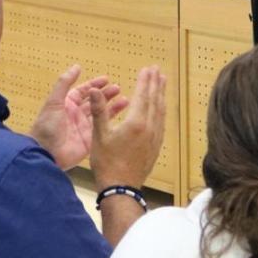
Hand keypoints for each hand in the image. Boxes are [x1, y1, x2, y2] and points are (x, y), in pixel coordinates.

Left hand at [28, 65, 125, 170]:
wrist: (46, 154)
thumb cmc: (46, 127)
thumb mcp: (54, 102)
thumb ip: (64, 83)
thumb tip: (76, 67)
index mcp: (67, 105)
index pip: (83, 91)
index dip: (94, 85)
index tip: (106, 79)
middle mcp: (76, 115)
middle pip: (94, 101)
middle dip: (106, 94)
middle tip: (118, 88)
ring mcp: (84, 127)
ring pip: (101, 113)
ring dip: (112, 106)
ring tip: (125, 100)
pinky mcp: (90, 139)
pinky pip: (103, 128)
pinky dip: (112, 121)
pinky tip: (122, 116)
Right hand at [89, 66, 166, 188]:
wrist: (121, 188)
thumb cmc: (107, 162)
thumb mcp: (99, 135)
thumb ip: (99, 111)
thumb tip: (94, 90)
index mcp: (136, 123)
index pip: (142, 96)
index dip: (145, 81)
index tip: (148, 68)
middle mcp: (149, 128)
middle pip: (155, 100)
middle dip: (156, 84)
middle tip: (158, 70)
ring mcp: (155, 138)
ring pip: (161, 111)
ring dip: (161, 95)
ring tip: (162, 83)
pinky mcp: (156, 146)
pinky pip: (161, 122)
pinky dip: (161, 110)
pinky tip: (160, 108)